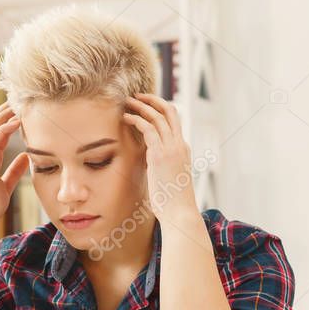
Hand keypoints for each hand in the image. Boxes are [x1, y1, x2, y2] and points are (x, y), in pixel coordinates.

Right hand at [0, 102, 29, 230]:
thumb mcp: (5, 185)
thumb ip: (14, 171)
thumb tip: (26, 159)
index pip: (0, 132)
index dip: (10, 119)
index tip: (24, 109)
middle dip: (6, 110)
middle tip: (21, 97)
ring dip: (4, 114)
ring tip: (19, 102)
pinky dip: (3, 129)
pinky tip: (16, 121)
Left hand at [122, 93, 198, 221]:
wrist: (179, 213)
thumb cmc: (173, 202)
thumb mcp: (169, 179)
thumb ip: (162, 167)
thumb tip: (152, 167)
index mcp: (183, 149)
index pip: (174, 121)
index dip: (160, 109)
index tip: (146, 106)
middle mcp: (179, 145)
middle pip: (169, 111)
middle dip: (152, 100)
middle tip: (137, 96)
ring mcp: (171, 148)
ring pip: (157, 116)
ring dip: (141, 106)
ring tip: (127, 102)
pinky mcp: (159, 155)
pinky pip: (148, 128)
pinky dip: (136, 119)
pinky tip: (125, 118)